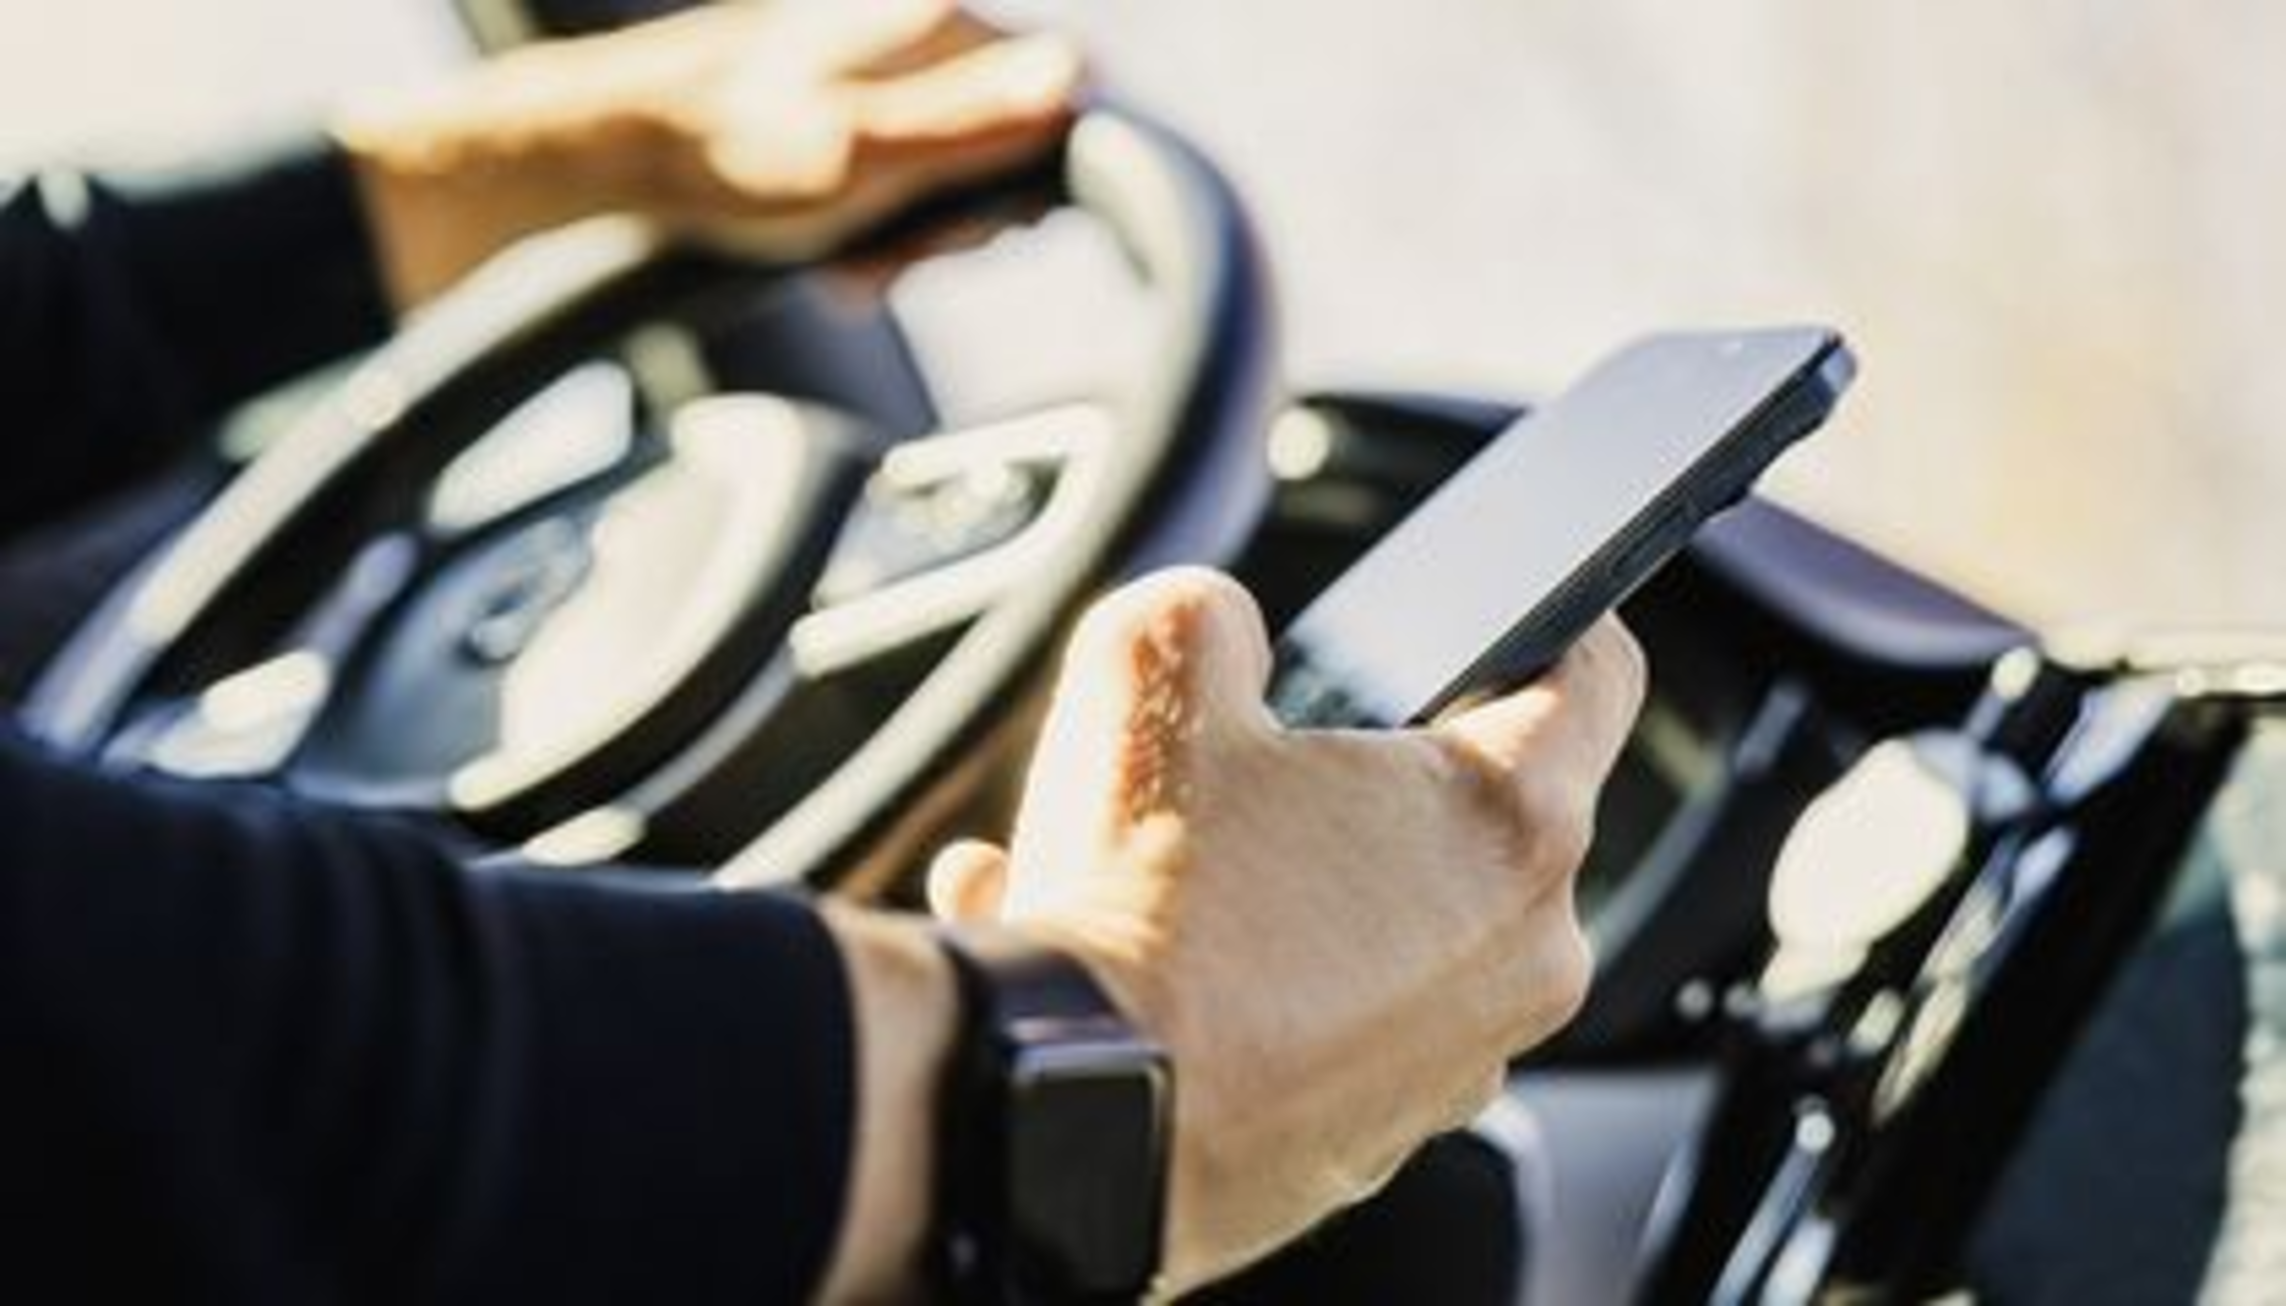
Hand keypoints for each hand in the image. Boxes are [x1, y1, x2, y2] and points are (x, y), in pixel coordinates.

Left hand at [338, 0, 1082, 307]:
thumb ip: (970, 121)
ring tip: (848, 261)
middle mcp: (918, 26)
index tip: (959, 236)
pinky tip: (832, 250)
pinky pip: (901, 164)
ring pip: (953, 163)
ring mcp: (881, 59)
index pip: (1059, 105)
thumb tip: (1078, 78)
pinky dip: (875, 218)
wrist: (607, 156)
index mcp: (936, 22)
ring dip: (911, 230)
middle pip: (1008, 140)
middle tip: (888, 258)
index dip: (1023, 190)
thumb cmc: (723, 154)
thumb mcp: (858, 156)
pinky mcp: (847, 94)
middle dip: (956, 218)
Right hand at [928, 569, 1645, 1291]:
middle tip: (1271, 769)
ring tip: (1192, 882)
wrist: (1065, 1117)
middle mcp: (1523, 954)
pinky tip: (1168, 970)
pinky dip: (1280, 990)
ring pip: (1412, 929)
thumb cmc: (1137, 912)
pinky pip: (1352, 1026)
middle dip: (1384, 777)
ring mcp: (1459, 1061)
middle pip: (1489, 816)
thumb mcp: (1146, 673)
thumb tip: (1221, 632)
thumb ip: (1211, 614)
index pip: (1600, 674)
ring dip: (1323, 889)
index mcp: (1509, 821)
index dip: (1545, 619)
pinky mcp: (1381, 1141)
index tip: (1495, 621)